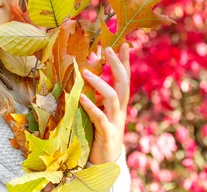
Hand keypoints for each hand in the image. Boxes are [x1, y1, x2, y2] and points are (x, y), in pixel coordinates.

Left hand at [79, 42, 130, 164]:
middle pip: (123, 83)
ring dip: (100, 83)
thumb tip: (86, 72)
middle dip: (117, 65)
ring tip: (85, 72)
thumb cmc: (100, 134)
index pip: (125, 78)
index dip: (126, 62)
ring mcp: (114, 121)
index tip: (125, 44)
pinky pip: (99, 117)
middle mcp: (120, 110)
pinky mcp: (106, 133)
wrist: (106, 162)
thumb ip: (96, 94)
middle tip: (108, 49)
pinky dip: (91, 106)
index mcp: (119, 104)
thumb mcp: (100, 111)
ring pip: (112, 97)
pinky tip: (81, 98)